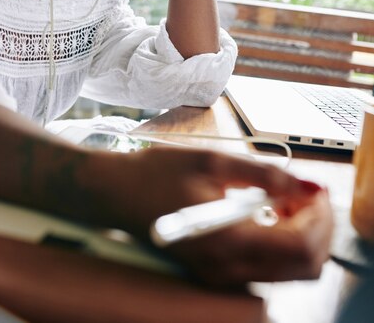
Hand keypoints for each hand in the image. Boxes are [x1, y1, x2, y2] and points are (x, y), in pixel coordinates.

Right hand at [105, 147, 332, 285]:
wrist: (118, 193)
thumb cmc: (157, 173)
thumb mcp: (212, 160)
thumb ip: (263, 174)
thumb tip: (305, 185)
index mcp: (227, 242)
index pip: (301, 246)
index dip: (319, 216)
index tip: (313, 188)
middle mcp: (228, 270)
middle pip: (304, 266)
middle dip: (316, 227)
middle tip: (302, 193)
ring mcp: (223, 276)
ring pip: (291, 269)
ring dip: (301, 233)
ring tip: (282, 197)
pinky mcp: (219, 272)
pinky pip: (269, 267)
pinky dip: (282, 241)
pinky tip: (266, 210)